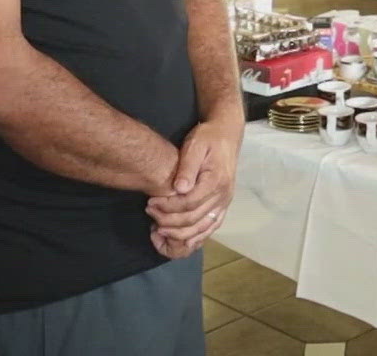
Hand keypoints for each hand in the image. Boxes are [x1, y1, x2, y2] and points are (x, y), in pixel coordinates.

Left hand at [145, 118, 242, 257]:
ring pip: (202, 229)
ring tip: (159, 230)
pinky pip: (211, 228)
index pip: (189, 203)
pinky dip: (196, 238)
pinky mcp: (222, 206)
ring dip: (179, 235)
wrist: (226, 135)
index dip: (168, 207)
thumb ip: (187, 167)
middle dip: (169, 221)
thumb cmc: (208, 138)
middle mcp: (223, 196)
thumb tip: (179, 188)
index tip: (150, 203)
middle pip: (194, 219)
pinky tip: (180, 241)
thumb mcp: (195, 145)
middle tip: (150, 214)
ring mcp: (224, 203)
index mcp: (216, 181)